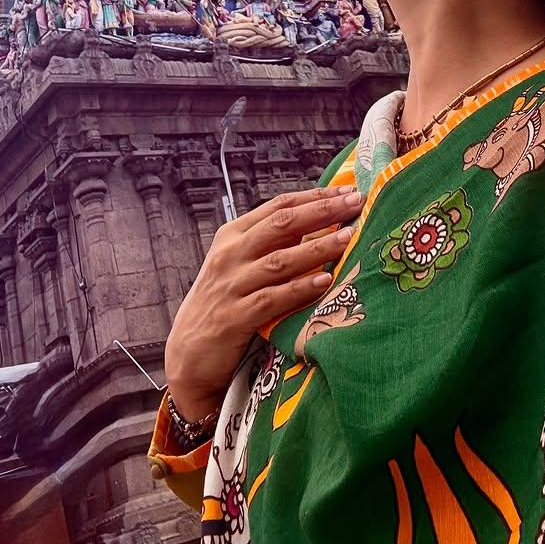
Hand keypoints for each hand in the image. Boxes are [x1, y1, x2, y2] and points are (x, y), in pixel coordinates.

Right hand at [165, 185, 363, 421]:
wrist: (189, 353)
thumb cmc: (224, 303)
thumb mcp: (240, 265)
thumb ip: (272, 245)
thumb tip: (321, 223)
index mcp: (232, 235)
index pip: (278, 207)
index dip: (313, 197)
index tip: (345, 190)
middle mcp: (230, 255)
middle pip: (282, 225)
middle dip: (322, 211)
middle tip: (355, 202)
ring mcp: (231, 285)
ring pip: (280, 260)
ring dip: (318, 247)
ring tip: (348, 238)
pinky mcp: (235, 317)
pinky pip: (273, 299)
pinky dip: (300, 288)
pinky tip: (325, 280)